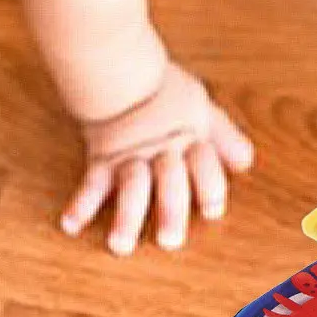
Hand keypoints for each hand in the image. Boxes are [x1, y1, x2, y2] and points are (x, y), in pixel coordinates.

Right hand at [61, 63, 253, 254]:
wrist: (119, 70)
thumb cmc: (164, 92)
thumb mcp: (202, 109)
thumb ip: (224, 137)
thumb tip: (245, 163)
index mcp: (191, 140)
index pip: (206, 167)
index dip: (210, 189)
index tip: (211, 212)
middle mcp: (163, 152)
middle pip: (170, 182)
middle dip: (169, 210)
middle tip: (168, 241)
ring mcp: (131, 157)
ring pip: (131, 187)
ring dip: (126, 217)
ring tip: (120, 246)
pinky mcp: (102, 158)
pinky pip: (91, 182)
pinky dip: (80, 203)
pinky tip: (71, 225)